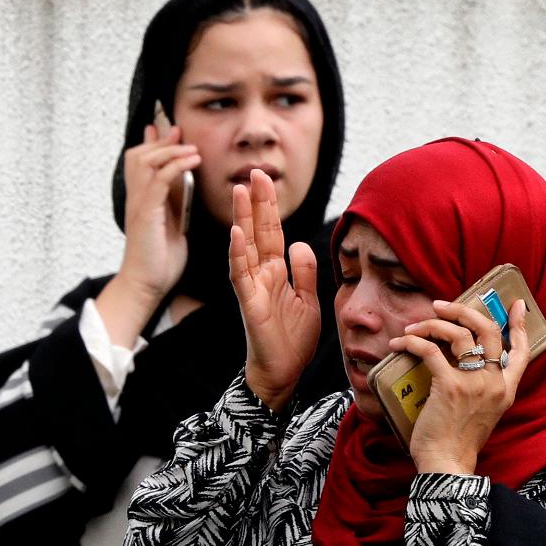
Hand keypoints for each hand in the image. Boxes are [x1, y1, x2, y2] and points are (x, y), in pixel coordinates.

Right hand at [117, 124, 200, 303]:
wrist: (148, 283)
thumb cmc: (161, 257)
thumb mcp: (172, 222)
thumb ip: (174, 200)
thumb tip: (183, 179)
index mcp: (143, 199)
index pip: (140, 161)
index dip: (153, 142)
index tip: (170, 129)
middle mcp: (137, 198)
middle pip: (139, 155)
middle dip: (160, 141)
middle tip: (179, 132)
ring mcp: (139, 204)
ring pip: (145, 162)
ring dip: (170, 150)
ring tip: (191, 148)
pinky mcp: (146, 214)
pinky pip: (158, 180)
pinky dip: (175, 166)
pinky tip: (192, 161)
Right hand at [230, 170, 321, 412]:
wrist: (283, 373)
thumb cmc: (292, 340)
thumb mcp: (308, 300)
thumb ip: (304, 272)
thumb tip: (301, 242)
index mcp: (277, 272)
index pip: (273, 233)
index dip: (270, 207)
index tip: (265, 179)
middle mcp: (262, 275)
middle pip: (259, 232)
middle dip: (257, 203)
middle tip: (254, 172)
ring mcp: (253, 288)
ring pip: (245, 247)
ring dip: (242, 220)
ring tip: (240, 192)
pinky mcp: (250, 304)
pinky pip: (241, 277)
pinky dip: (238, 256)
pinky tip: (236, 235)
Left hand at [388, 299, 530, 475]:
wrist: (447, 463)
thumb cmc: (459, 440)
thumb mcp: (484, 412)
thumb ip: (483, 387)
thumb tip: (464, 362)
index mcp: (506, 389)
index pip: (522, 351)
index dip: (519, 325)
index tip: (516, 305)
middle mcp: (494, 381)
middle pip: (488, 330)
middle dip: (464, 311)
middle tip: (443, 306)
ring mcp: (474, 382)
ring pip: (459, 334)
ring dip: (432, 324)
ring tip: (414, 327)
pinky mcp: (449, 385)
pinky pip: (430, 350)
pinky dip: (412, 341)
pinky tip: (400, 343)